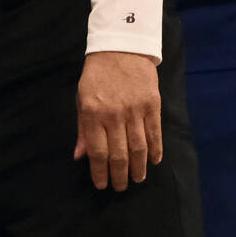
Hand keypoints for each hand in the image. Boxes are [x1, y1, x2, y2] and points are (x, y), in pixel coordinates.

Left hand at [74, 50, 162, 190]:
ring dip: (138, 168)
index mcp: (93, 113)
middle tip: (120, 187)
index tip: (101, 184)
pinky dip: (155, 151)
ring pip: (139, 148)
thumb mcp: (82, 99)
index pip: (97, 151)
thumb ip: (83, 129)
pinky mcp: (153, 105)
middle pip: (119, 154)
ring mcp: (135, 110)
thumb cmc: (97, 76)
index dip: (99, 171)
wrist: (120, 49)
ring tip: (136, 179)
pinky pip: (155, 134)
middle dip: (119, 175)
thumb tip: (80, 156)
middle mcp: (114, 114)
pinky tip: (153, 162)